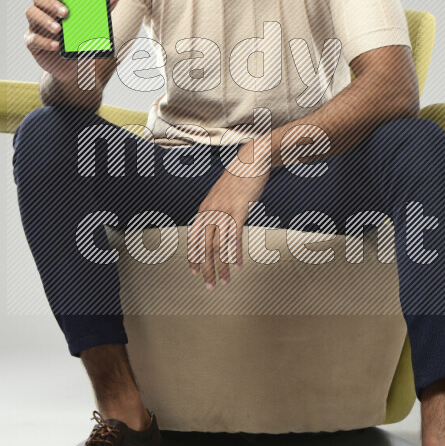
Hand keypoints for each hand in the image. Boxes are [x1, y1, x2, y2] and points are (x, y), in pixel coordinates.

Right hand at [24, 0, 121, 80]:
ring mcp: (35, 25)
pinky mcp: (33, 43)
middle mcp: (43, 10)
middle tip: (66, 12)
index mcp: (56, 0)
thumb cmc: (82, 39)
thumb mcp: (94, 24)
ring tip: (59, 29)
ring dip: (45, 20)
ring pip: (31, 13)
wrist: (76, 67)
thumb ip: (103, 8)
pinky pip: (33, 38)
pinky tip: (56, 45)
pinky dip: (44, 41)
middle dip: (51, 3)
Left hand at [187, 161, 269, 288]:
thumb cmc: (240, 178)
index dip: (193, 257)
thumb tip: (219, 226)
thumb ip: (218, 211)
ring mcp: (223, 212)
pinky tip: (238, 266)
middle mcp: (210, 212)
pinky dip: (235, 255)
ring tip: (225, 281)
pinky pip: (234, 238)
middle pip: (203, 247)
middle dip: (206, 269)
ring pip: (218, 246)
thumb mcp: (223, 196)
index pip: (193, 238)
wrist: (251, 160)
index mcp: (204, 209)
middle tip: (209, 285)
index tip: (195, 272)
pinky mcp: (238, 211)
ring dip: (222, 267)